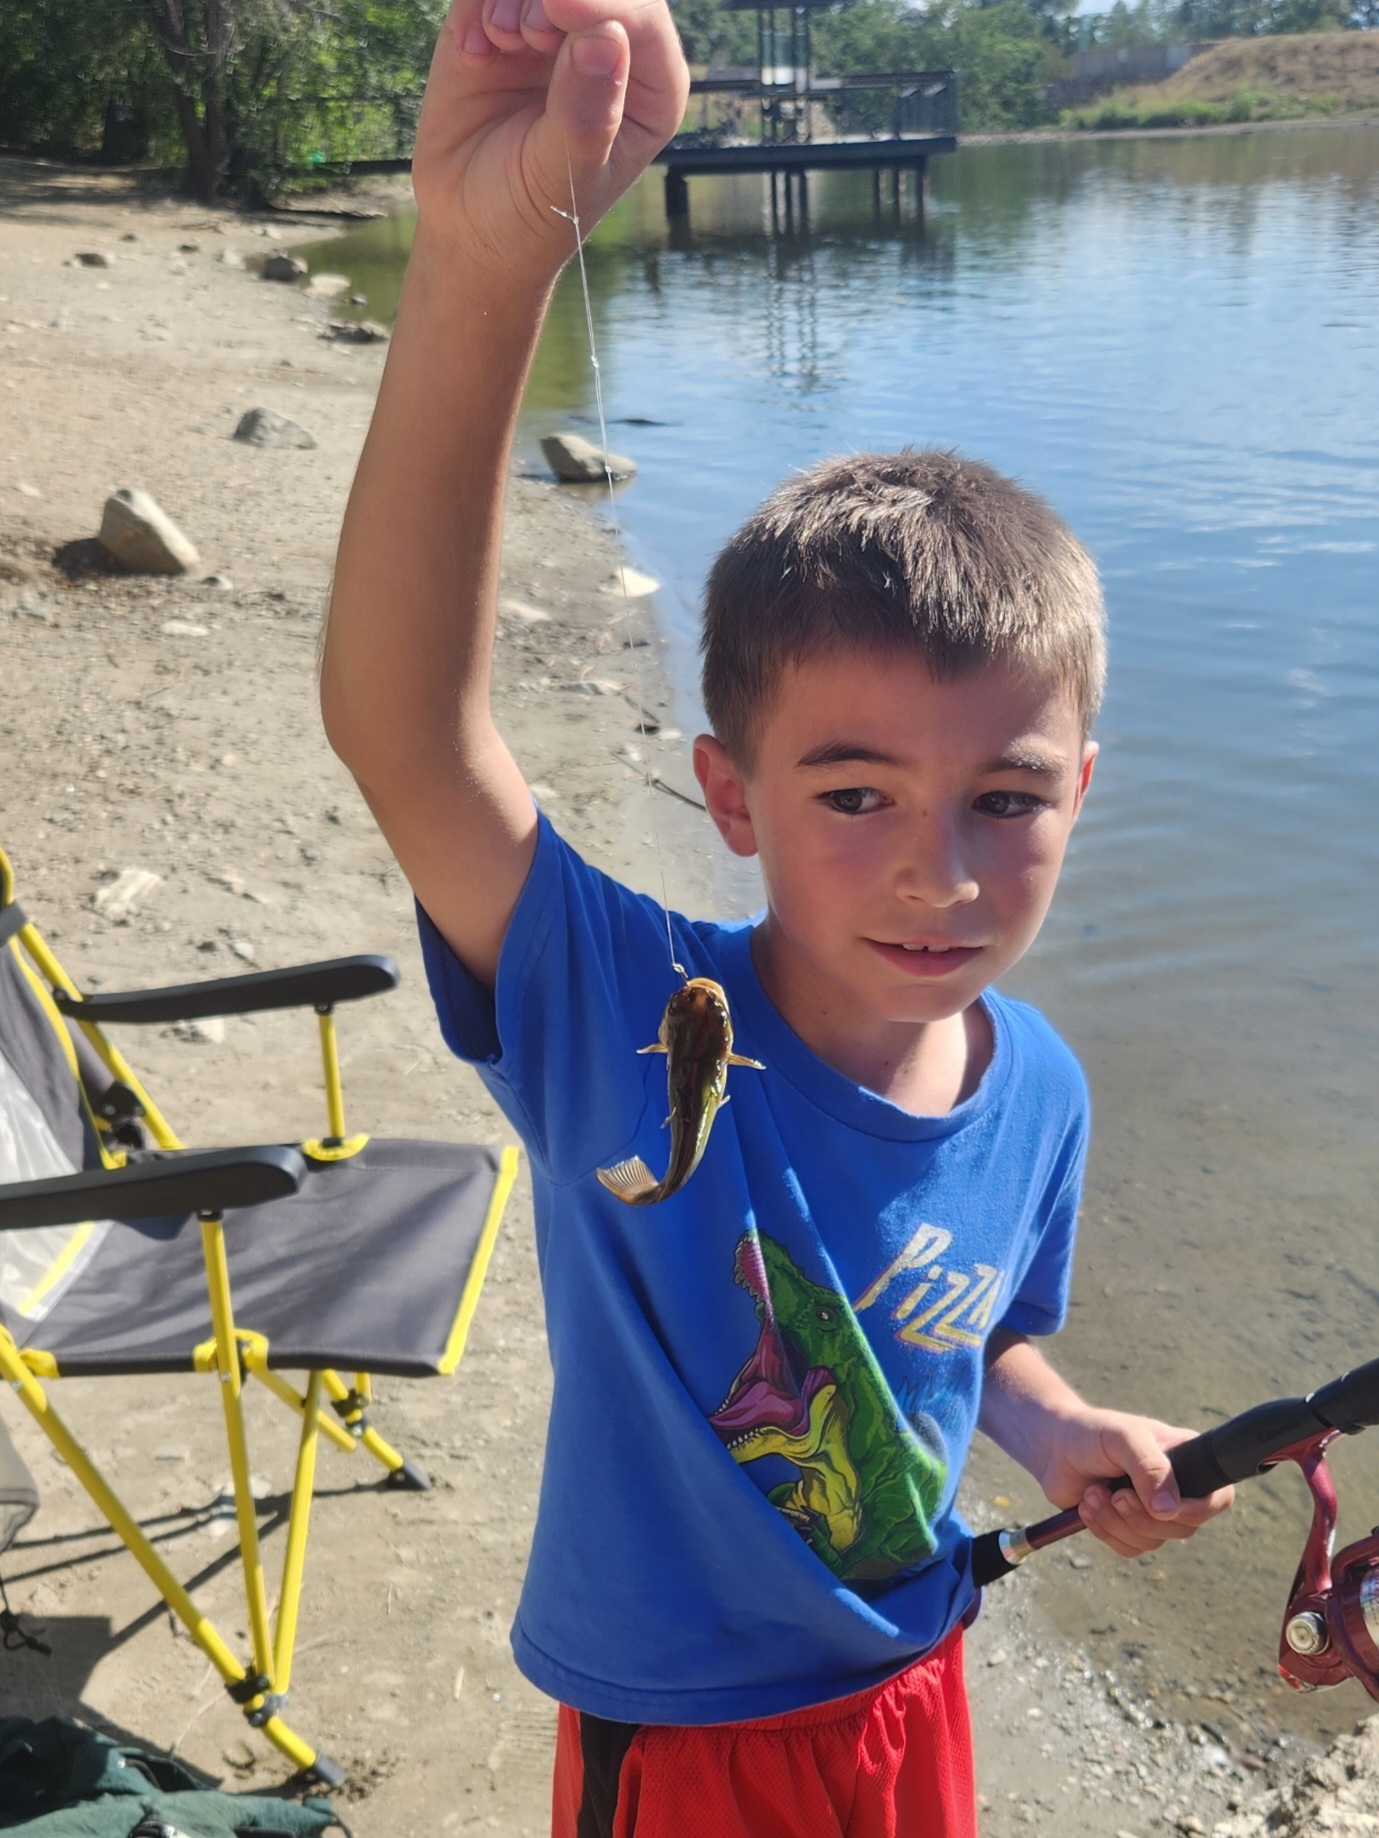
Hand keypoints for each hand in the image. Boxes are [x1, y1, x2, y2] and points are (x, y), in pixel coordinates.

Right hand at [412, 0, 688, 285]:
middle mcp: (609, 47)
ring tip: (502, 38)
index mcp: (650, 89)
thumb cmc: (531, 215)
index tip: (559, 5)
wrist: (468, 228)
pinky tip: (476, 52)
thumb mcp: (562, 180)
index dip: (605, 0)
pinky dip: (482, 6)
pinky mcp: (500, 21)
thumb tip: (605, 39)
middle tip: (526, 31)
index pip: (642, 16)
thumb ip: (584, 115)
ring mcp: (554, 31)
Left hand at [1039, 1408, 1233, 1558]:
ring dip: (1116, 1522)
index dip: (1196, 1510)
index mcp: (1187, 1460)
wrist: (1053, 1447)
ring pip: (1153, 1542)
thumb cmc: (1091, 1433)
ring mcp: (1152, 1511)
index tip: (1161, 1505)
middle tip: (1114, 1492)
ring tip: (1093, 1493)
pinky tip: (1087, 1507)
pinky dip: (1106, 1532)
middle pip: (1184, 1528)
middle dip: (1142, 1516)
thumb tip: (1169, 1512)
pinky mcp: (1128, 1528)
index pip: (1219, 1498)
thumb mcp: (1123, 1437)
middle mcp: (1176, 1489)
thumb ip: (1149, 1467)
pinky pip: (1129, 1549)